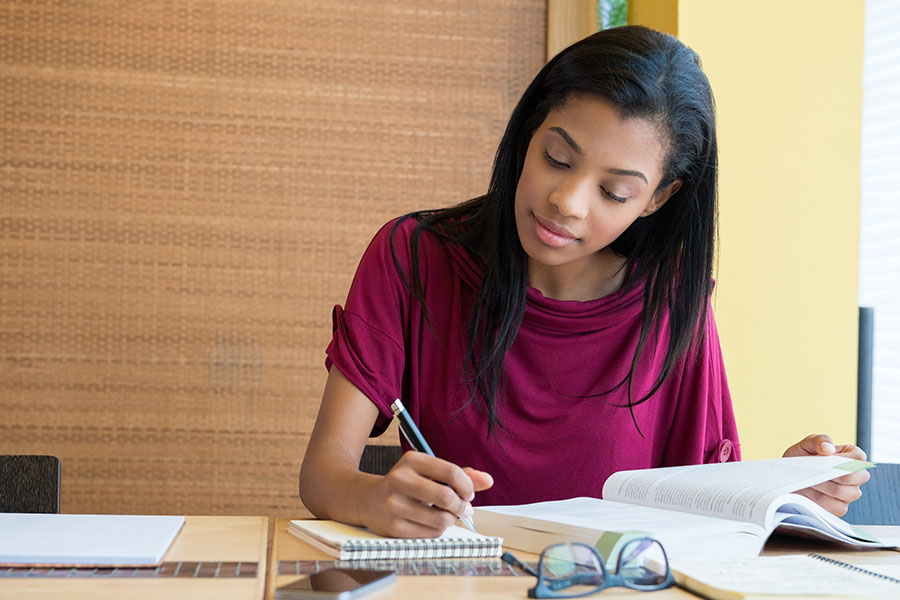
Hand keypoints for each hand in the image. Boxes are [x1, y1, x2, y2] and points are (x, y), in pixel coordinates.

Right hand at [363, 451, 493, 537]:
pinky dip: (437, 530)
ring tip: (446, 515)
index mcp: (412, 460)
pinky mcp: (393, 527)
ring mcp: (395, 504)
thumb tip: (488, 480)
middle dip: (461, 506)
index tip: (468, 493)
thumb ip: (460, 474)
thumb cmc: (407, 484)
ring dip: (450, 520)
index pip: (451, 472)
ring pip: (441, 519)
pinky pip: (430, 534)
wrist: (368, 500)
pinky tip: (430, 522)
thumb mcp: (429, 472)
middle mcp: (400, 479)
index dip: (467, 486)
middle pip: (446, 497)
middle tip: (463, 508)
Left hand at [783, 434, 869, 516]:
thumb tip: (828, 449)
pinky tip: (810, 492)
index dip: (844, 458)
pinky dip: (821, 500)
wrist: (788, 476)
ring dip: (825, 486)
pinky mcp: (839, 508)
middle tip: (816, 471)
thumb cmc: (801, 458)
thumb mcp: (807, 444)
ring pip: (847, 492)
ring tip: (810, 480)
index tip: (825, 457)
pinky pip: (837, 507)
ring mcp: (849, 494)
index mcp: (851, 457)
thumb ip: (819, 440)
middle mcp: (855, 476)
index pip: (859, 457)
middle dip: (835, 474)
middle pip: (858, 477)